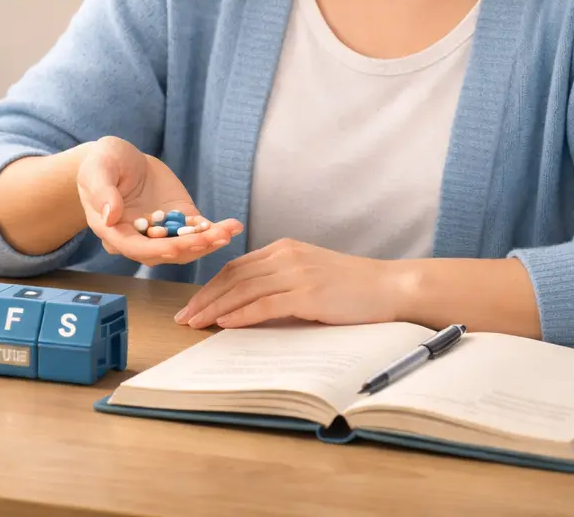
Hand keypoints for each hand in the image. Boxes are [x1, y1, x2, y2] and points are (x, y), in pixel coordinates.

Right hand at [77, 136, 242, 265]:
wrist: (119, 159)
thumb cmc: (102, 163)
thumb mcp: (97, 170)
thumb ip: (102, 192)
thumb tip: (111, 216)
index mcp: (114, 232)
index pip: (135, 247)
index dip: (155, 250)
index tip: (176, 248)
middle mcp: (139, 238)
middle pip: (165, 251)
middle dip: (190, 246)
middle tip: (213, 238)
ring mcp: (161, 230)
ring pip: (185, 244)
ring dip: (207, 241)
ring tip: (228, 231)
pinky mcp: (178, 218)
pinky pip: (197, 229)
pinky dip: (214, 230)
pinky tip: (231, 226)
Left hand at [175, 238, 402, 328]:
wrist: (390, 286)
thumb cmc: (353, 287)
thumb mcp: (311, 274)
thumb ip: (282, 280)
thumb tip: (250, 302)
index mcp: (284, 249)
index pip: (236, 267)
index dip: (210, 286)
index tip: (192, 304)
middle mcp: (286, 256)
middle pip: (233, 277)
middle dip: (204, 298)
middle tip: (183, 317)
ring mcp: (297, 273)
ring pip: (243, 290)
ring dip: (215, 308)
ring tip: (196, 324)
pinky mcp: (308, 293)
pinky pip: (265, 304)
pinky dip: (241, 315)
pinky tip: (224, 325)